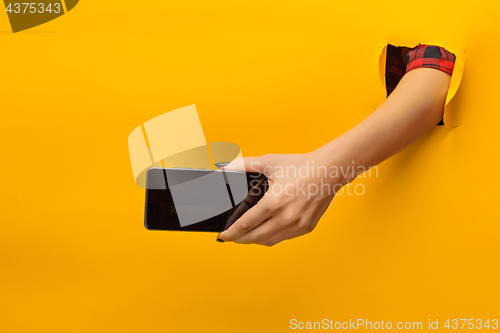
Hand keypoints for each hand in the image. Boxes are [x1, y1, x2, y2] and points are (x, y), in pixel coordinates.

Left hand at [217, 151, 342, 245]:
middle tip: (231, 238)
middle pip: (255, 237)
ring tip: (246, 236)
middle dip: (240, 239)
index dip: (231, 232)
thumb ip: (244, 165)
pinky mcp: (307, 227)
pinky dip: (271, 237)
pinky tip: (265, 231)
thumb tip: (224, 167)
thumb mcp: (269, 162)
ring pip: (270, 241)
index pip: (246, 224)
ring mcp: (298, 225)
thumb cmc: (301, 166)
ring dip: (255, 241)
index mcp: (274, 202)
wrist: (329, 171)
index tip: (222, 235)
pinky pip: (284, 238)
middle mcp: (286, 217)